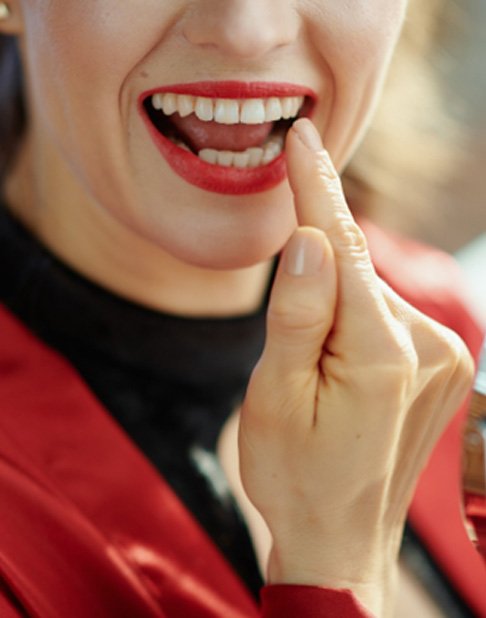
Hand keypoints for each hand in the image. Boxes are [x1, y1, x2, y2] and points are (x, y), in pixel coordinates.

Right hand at [238, 119, 473, 614]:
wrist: (340, 537)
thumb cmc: (295, 473)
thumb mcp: (274, 397)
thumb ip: (296, 314)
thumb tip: (308, 239)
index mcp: (380, 355)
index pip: (344, 248)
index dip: (315, 190)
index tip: (302, 138)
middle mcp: (429, 348)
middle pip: (357, 271)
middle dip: (314, 271)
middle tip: (287, 336)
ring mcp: (445, 359)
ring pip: (370, 294)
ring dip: (333, 306)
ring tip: (311, 374)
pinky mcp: (443, 367)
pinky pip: (386, 317)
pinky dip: (354, 320)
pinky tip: (337, 367)